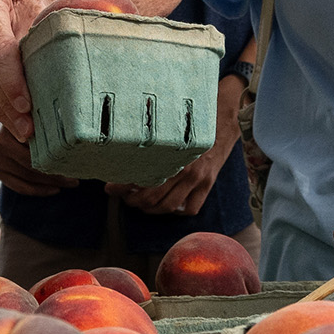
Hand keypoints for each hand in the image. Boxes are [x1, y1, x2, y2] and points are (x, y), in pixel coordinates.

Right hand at [0, 121, 76, 196]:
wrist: (11, 122)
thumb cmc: (31, 118)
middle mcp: (0, 143)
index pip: (35, 146)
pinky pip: (21, 187)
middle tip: (76, 177)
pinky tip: (55, 189)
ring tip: (70, 182)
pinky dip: (39, 190)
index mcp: (11, 126)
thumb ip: (47, 119)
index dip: (55, 154)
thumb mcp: (38, 114)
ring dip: (52, 183)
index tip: (73, 160)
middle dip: (56, 173)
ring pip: (29, 178)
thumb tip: (70, 125)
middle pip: (32, 164)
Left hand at [115, 73, 242, 215]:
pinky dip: (177, 211)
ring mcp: (197, 179)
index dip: (121, 188)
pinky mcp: (207, 184)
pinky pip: (191, 208)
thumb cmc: (192, 125)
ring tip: (141, 204)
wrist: (223, 121)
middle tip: (124, 198)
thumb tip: (124, 158)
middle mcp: (184, 168)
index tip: (111, 189)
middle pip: (152, 197)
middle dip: (133, 201)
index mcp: (171, 154)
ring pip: (168, 206)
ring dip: (151, 209)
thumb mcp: (169, 132)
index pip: (139, 178)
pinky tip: (168, 205)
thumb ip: (150, 146)